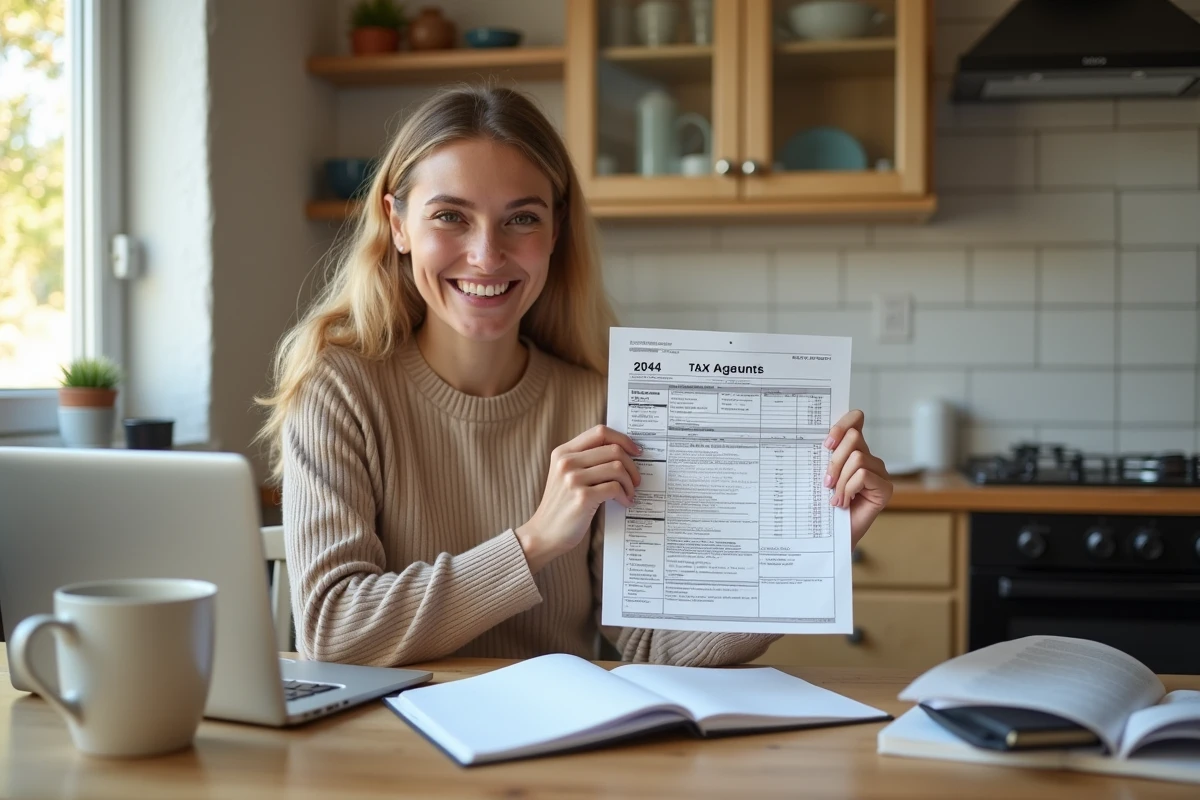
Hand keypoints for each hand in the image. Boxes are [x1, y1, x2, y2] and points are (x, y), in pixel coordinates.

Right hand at [516, 425, 640, 572]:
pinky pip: (615, 488)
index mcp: (563, 452)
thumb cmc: (561, 506)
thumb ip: (586, 460)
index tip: (635, 451)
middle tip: (635, 480)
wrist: (544, 534)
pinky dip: (625, 495)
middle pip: (614, 450)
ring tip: (629, 493)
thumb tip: (622, 453)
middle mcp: (566, 462)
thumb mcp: (565, 475)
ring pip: (617, 468)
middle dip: (632, 465)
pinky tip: (624, 502)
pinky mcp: (582, 498)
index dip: (623, 439)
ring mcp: (573, 479)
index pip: (600, 432)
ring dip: (629, 483)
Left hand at [823, 410, 892, 548]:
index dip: (842, 424)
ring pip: (857, 458)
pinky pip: (863, 475)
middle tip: (826, 482)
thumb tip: (818, 440)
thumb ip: (825, 456)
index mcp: (854, 449)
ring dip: (840, 480)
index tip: (827, 443)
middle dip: (835, 460)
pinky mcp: (885, 488)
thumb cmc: (825, 505)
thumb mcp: (822, 475)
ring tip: (835, 498)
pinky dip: (848, 489)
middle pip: (854, 438)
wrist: (832, 535)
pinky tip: (844, 503)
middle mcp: (869, 457)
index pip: (856, 420)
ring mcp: (880, 472)